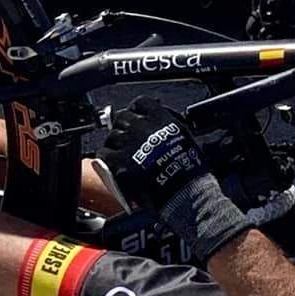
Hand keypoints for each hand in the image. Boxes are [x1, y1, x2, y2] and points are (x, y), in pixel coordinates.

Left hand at [100, 99, 249, 260]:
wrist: (184, 191)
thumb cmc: (190, 170)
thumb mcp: (185, 137)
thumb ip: (168, 127)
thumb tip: (160, 125)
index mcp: (160, 118)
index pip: (140, 103)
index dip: (137, 111)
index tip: (138, 119)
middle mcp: (142, 126)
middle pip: (122, 118)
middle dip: (125, 128)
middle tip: (130, 142)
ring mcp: (128, 143)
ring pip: (112, 136)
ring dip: (116, 144)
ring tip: (124, 156)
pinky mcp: (119, 162)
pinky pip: (104, 154)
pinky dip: (108, 159)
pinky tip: (115, 166)